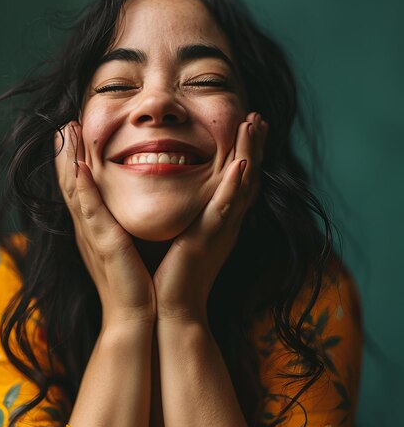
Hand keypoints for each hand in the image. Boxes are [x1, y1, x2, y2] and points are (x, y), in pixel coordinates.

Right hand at [54, 121, 155, 326]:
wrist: (136, 318)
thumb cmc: (136, 283)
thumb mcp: (128, 247)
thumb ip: (124, 225)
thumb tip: (131, 207)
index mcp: (95, 228)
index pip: (80, 186)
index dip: (72, 159)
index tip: (73, 131)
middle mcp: (88, 228)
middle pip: (70, 182)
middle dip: (65, 151)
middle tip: (63, 121)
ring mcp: (92, 236)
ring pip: (75, 190)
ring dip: (68, 159)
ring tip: (66, 130)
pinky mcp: (104, 245)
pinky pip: (90, 212)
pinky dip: (83, 189)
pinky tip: (78, 167)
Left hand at [153, 112, 267, 322]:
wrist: (170, 310)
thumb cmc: (170, 274)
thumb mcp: (179, 235)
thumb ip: (181, 213)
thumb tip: (169, 193)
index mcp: (216, 220)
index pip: (234, 178)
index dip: (243, 151)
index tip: (245, 123)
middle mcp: (224, 222)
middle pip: (246, 176)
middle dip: (253, 144)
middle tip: (257, 116)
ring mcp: (220, 230)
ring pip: (242, 185)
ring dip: (250, 153)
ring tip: (255, 123)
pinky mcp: (208, 240)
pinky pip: (225, 209)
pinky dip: (235, 186)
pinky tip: (242, 163)